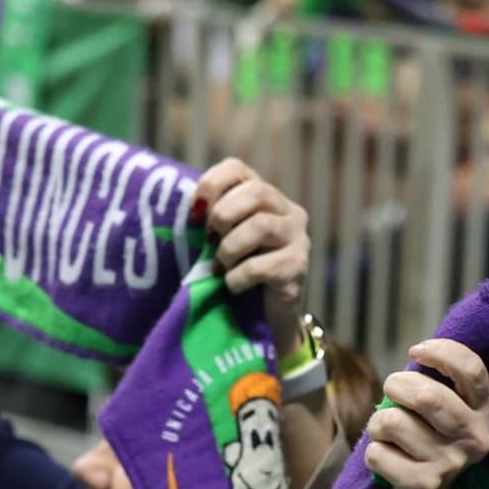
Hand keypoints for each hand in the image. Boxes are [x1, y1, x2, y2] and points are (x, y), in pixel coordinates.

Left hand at [195, 158, 311, 357]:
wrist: (264, 320)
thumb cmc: (238, 274)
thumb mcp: (223, 240)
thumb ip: (213, 221)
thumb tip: (191, 211)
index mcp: (266, 197)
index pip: (238, 169)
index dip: (212, 183)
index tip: (195, 211)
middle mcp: (288, 211)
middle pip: (256, 191)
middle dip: (223, 215)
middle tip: (211, 241)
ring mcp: (298, 238)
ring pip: (260, 225)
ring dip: (230, 249)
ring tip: (221, 267)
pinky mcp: (297, 267)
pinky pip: (260, 265)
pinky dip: (237, 278)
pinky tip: (233, 287)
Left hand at [366, 339, 488, 488]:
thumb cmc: (426, 438)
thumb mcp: (442, 407)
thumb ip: (436, 380)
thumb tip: (419, 354)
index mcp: (482, 410)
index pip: (472, 370)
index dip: (441, 352)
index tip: (416, 352)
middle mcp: (474, 437)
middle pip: (426, 396)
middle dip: (396, 385)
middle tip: (391, 392)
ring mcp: (450, 463)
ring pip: (394, 422)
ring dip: (378, 423)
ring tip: (386, 433)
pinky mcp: (424, 484)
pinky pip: (378, 453)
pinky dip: (372, 452)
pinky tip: (387, 459)